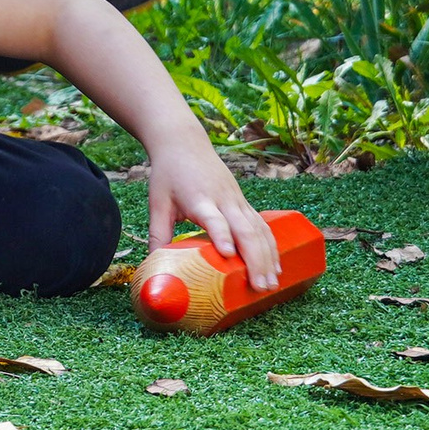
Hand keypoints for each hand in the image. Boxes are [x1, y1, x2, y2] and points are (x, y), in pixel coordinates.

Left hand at [148, 140, 280, 289]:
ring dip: (268, 257)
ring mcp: (237, 200)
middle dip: (255, 260)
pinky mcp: (243, 201)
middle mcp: (223, 200)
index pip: (214, 219)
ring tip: (271, 284)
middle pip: (245, 230)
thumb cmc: (168, 174)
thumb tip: (153, 265)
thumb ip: (157, 234)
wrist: (183, 142)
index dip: (222, 236)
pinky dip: (271, 246)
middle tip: (260, 288)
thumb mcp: (157, 203)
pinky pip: (262, 226)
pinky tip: (276, 264)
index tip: (228, 255)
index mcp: (199, 199)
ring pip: (259, 230)